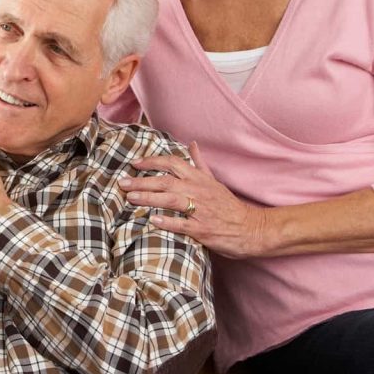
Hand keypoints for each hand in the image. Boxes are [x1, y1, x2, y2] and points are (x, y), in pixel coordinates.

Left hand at [121, 142, 268, 258]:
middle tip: (122, 183)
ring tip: (130, 198)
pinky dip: (167, 221)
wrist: (251, 228)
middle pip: (166, 181)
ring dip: (149, 198)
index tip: (135, 163)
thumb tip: (192, 144)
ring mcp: (201, 210)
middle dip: (142, 181)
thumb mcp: (214, 181)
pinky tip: (152, 220)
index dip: (152, 161)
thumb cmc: (229, 206)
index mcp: (199, 178)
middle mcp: (198, 191)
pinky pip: (183, 224)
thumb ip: (200, 163)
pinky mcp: (203, 229)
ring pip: (171, 200)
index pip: (172, 163)